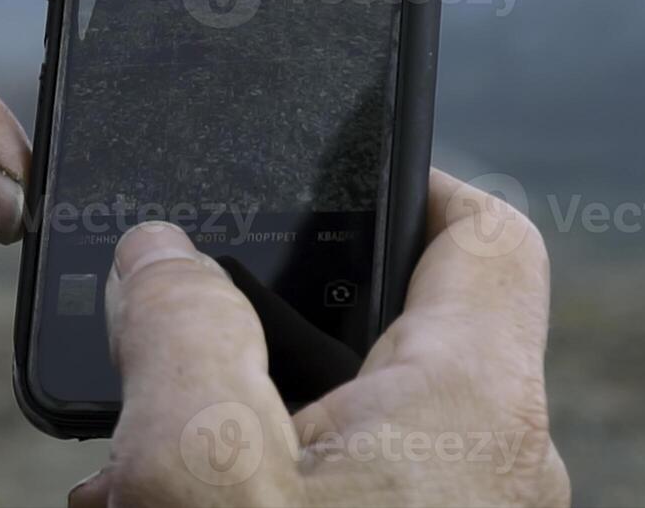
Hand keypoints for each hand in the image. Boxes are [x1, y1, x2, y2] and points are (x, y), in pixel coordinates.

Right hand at [71, 169, 569, 506]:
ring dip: (252, 419)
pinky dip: (270, 482)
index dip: (407, 179)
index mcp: (475, 404)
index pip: (485, 232)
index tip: (323, 170)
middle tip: (179, 332)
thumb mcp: (197, 464)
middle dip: (273, 323)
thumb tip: (158, 255)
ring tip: (147, 455)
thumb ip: (179, 333)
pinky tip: (173, 503)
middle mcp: (497, 465)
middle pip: (397, 330)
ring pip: (362, 424)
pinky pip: (354, 489)